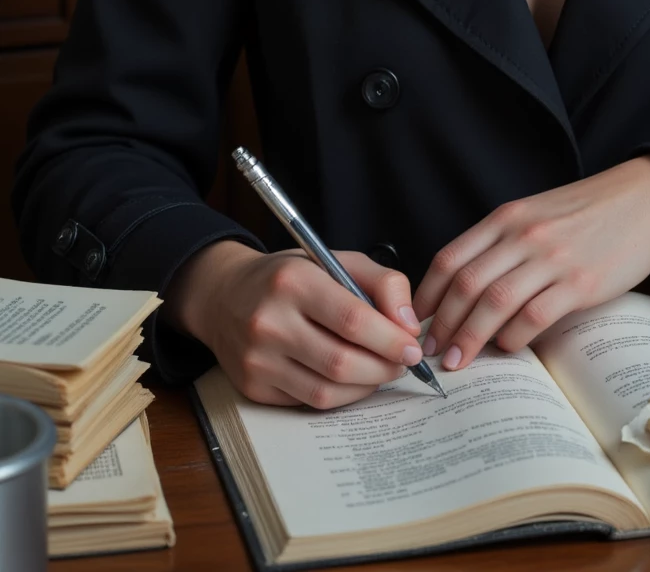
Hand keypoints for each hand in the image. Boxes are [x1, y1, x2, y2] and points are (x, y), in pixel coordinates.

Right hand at [162, 240, 424, 408]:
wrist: (223, 295)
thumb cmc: (290, 276)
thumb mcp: (336, 260)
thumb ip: (382, 283)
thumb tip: (409, 325)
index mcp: (293, 281)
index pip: (352, 320)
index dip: (390, 339)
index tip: (413, 347)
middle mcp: (269, 321)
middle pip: (341, 362)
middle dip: (383, 368)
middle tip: (403, 363)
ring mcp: (257, 360)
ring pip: (326, 391)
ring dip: (366, 386)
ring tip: (382, 371)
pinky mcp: (253, 387)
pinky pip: (308, 402)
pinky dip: (340, 396)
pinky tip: (352, 380)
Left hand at [412, 155, 649, 373]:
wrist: (643, 200)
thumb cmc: (586, 212)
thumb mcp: (534, 214)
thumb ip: (502, 244)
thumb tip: (466, 291)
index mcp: (506, 217)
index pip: (449, 258)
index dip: (427, 295)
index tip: (416, 322)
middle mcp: (523, 235)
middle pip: (465, 284)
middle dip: (442, 325)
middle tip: (430, 352)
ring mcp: (552, 258)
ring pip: (494, 302)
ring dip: (469, 338)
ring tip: (457, 361)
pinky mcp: (581, 282)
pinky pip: (536, 315)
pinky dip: (515, 336)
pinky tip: (508, 346)